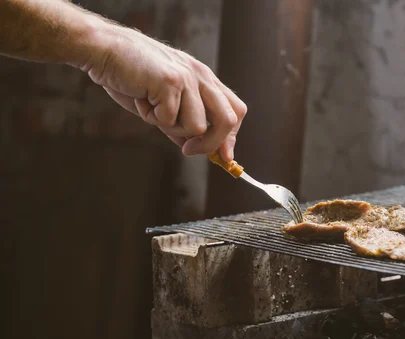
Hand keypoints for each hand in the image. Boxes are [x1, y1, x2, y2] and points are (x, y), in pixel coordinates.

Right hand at [82, 24, 245, 160]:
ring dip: (171, 128)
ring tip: (152, 109)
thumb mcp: (165, 102)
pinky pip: (169, 120)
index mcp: (205, 79)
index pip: (235, 110)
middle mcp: (201, 76)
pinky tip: (142, 98)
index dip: (231, 137)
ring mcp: (188, 78)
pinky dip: (152, 117)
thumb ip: (185, 122)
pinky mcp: (171, 82)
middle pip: (228, 120)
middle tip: (187, 150)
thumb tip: (201, 149)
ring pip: (197, 126)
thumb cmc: (132, 76)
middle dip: (210, 144)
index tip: (224, 157)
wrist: (104, 50)